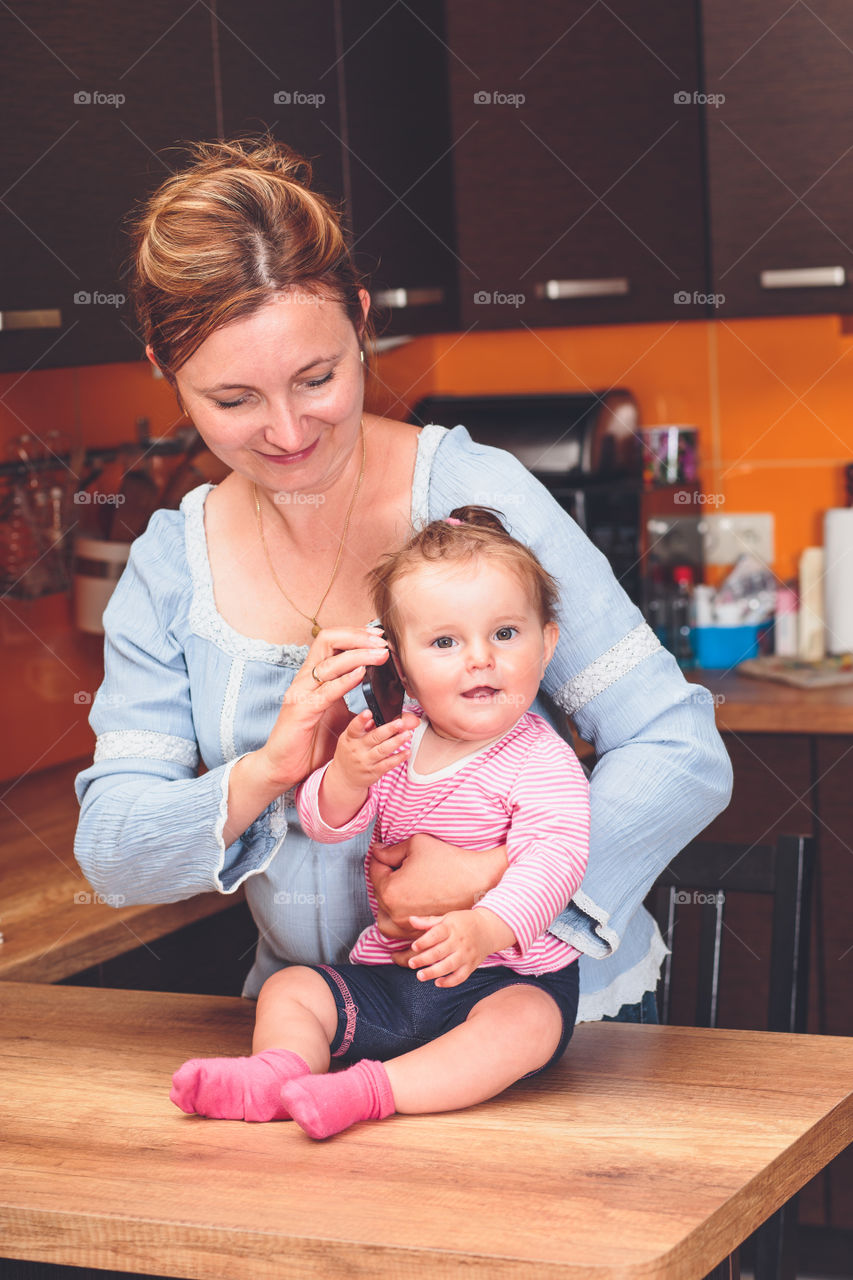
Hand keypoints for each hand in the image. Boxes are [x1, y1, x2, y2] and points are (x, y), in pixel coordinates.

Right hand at [259, 627, 390, 789]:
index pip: (332, 641)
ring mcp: (300, 692)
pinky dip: (344, 680)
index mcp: (314, 676)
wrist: (285, 765)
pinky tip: (361, 674)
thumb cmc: (311, 741)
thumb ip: (358, 702)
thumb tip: (388, 697)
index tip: (380, 637)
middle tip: (382, 642)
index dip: (356, 633)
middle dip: (358, 636)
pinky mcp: (300, 710)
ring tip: (381, 655)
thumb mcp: (341, 716)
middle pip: (328, 640)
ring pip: (329, 662)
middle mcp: (305, 679)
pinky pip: (325, 691)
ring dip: (358, 655)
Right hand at [318, 709, 420, 826]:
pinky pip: (388, 764)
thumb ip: (362, 728)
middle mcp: (357, 750)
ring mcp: (366, 761)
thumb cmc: (348, 755)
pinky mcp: (374, 772)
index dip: (361, 719)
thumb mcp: (349, 739)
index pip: (354, 727)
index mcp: (350, 738)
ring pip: (383, 750)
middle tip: (400, 723)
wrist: (344, 779)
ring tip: (407, 734)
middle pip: (374, 737)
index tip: (368, 712)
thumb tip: (373, 718)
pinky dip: (399, 758)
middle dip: (389, 729)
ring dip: (397, 741)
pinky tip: (407, 751)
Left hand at [369, 834, 508, 939]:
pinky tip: (406, 914)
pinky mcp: (422, 935)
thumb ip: (391, 850)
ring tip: (398, 894)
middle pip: (379, 896)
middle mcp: (396, 915)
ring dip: (387, 908)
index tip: (389, 854)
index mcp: (390, 891)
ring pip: (385, 922)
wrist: (478, 881)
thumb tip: (377, 852)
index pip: (375, 872)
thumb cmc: (448, 861)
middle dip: (385, 881)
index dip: (382, 859)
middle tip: (396, 869)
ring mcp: (409, 928)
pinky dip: (399, 925)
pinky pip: (401, 936)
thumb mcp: (416, 844)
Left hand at [406, 908, 514, 986]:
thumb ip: (429, 921)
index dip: (425, 941)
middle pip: (440, 952)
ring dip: (433, 972)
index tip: (414, 947)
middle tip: (411, 964)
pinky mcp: (471, 965)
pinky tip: (438, 983)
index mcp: (451, 927)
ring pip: (449, 966)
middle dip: (424, 959)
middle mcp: (459, 942)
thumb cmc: (464, 922)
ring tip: (420, 976)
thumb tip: (411, 920)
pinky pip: (461, 977)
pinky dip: (449, 982)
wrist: (489, 929)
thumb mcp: (448, 917)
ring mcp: (466, 955)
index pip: (437, 934)